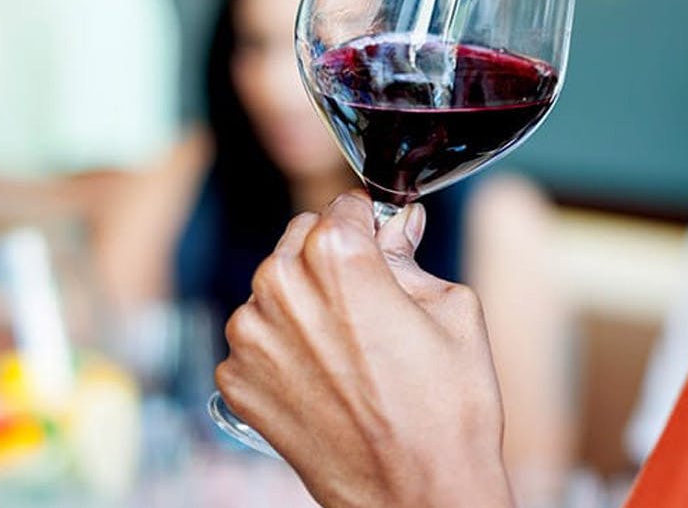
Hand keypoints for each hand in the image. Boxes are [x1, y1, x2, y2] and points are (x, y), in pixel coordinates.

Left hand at [215, 191, 512, 507]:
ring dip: (301, 304)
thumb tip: (394, 225)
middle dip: (330, 260)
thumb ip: (408, 253)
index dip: (367, 225)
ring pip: (272, 289)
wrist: (415, 496)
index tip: (378, 243)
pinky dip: (281, 350)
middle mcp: (280, 286)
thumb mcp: (452, 309)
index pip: (342, 208)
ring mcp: (250, 335)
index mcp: (335, 256)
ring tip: (346, 350)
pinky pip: (255, 340)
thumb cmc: (445, 412)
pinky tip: (320, 378)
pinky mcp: (235, 378)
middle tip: (367, 304)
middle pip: (300, 241)